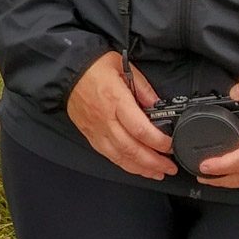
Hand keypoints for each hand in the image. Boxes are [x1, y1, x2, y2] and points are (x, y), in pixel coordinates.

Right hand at [66, 52, 175, 179]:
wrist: (66, 71)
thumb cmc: (93, 66)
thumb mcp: (122, 66)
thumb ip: (142, 87)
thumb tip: (157, 104)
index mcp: (116, 100)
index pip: (141, 130)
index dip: (159, 142)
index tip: (171, 145)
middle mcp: (106, 119)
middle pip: (133, 149)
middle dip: (155, 162)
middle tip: (171, 167)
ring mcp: (97, 129)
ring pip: (120, 156)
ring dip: (141, 168)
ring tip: (158, 173)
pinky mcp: (90, 134)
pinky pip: (108, 155)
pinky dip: (124, 164)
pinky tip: (136, 167)